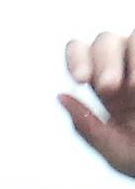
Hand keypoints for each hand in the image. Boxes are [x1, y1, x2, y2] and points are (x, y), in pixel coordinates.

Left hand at [59, 31, 134, 177]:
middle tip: (109, 87)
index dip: (77, 58)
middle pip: (105, 41)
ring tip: (134, 89)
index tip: (81, 79)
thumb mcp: (116, 151)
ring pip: (133, 37)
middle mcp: (127, 69)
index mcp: (106, 88)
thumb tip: (60, 96)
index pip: (81, 54)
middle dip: (104, 62)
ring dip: (131, 58)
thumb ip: (88, 126)